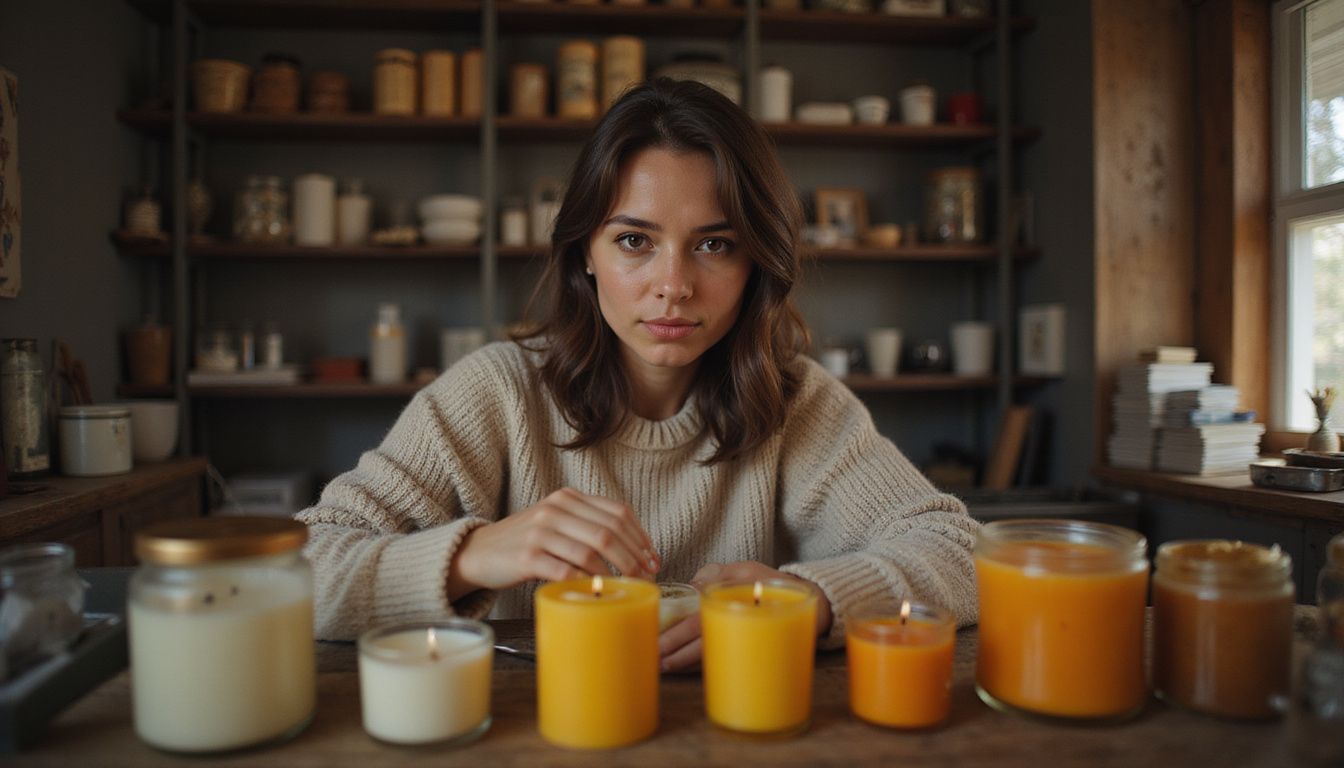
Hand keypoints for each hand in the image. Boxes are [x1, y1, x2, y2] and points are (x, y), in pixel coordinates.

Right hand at [447, 488, 659, 600]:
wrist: (480, 552)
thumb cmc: (526, 542)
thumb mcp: (557, 522)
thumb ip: (587, 526)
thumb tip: (636, 551)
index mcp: (568, 498)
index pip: (617, 512)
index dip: (641, 537)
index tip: (653, 558)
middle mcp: (555, 509)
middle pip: (609, 532)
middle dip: (633, 558)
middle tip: (646, 577)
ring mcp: (540, 532)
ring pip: (591, 552)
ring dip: (614, 573)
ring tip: (625, 587)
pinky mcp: (528, 556)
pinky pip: (566, 570)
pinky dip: (586, 582)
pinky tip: (595, 591)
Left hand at [657, 561, 832, 672]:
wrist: (810, 602)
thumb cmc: (771, 584)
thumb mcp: (743, 569)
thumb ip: (715, 574)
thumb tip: (689, 586)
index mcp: (729, 602)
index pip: (696, 623)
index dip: (675, 637)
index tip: (658, 646)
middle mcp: (733, 622)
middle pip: (700, 644)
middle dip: (677, 656)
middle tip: (656, 663)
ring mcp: (742, 636)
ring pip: (709, 655)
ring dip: (687, 664)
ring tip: (666, 668)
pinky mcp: (749, 643)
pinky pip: (722, 656)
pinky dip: (704, 663)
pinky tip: (687, 666)